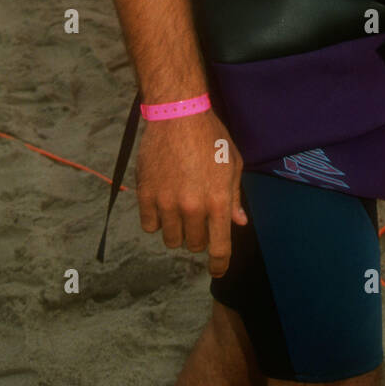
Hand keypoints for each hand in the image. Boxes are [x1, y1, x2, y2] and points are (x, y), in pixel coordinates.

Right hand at [136, 108, 247, 276]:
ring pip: (171, 239)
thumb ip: (234, 196)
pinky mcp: (146, 195)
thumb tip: (239, 222)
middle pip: (194, 244)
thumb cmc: (210, 137)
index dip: (219, 264)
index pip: (219, 248)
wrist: (177, 115)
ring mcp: (167, 203)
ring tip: (180, 208)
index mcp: (217, 201)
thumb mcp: (232, 164)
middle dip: (199, 236)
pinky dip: (157, 219)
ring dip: (177, 229)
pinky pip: (150, 225)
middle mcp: (192, 207)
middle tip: (199, 216)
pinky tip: (163, 203)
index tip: (217, 270)